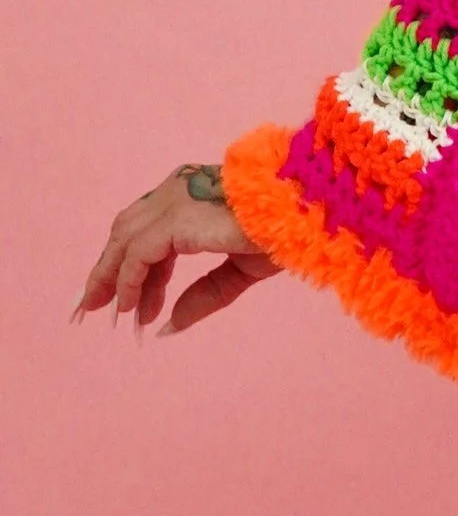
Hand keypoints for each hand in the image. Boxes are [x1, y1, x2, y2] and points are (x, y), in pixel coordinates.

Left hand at [78, 162, 277, 333]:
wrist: (302, 217)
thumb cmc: (283, 234)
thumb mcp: (238, 271)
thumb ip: (204, 294)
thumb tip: (169, 325)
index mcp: (193, 193)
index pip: (148, 230)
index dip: (134, 267)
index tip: (130, 303)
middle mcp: (176, 190)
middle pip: (126, 232)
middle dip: (109, 270)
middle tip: (96, 307)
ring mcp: (172, 200)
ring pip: (124, 240)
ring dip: (111, 277)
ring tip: (108, 313)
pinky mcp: (173, 219)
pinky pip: (138, 255)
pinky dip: (129, 281)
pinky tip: (129, 307)